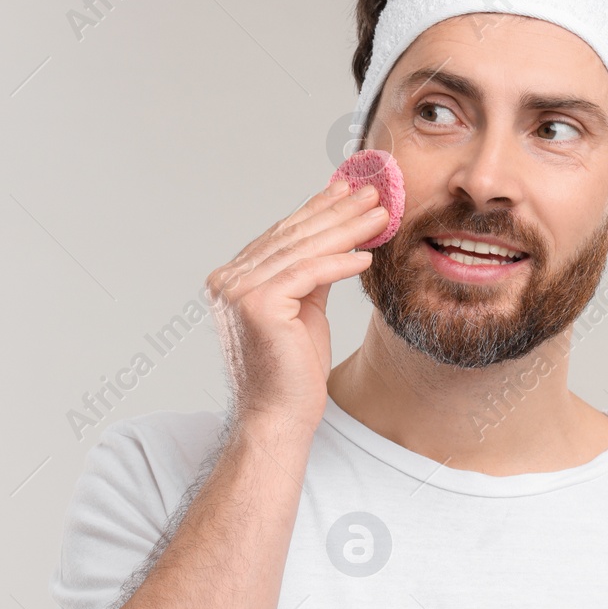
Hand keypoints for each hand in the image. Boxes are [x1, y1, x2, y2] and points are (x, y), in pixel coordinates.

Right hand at [205, 176, 388, 434]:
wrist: (278, 418)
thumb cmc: (292, 371)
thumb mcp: (304, 309)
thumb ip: (310, 274)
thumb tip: (338, 235)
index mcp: (231, 279)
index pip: (281, 236)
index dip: (317, 210)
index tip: (347, 190)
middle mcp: (227, 280)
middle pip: (292, 237)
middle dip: (337, 212)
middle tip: (373, 192)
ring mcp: (237, 291)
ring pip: (303, 250)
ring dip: (347, 229)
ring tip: (380, 214)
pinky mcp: (257, 304)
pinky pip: (309, 273)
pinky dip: (340, 261)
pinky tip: (366, 254)